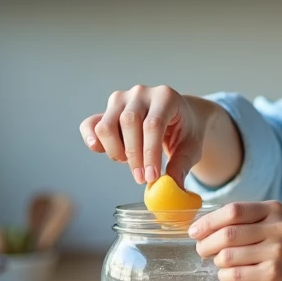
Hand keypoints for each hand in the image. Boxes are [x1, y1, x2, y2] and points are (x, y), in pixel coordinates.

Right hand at [79, 86, 214, 184]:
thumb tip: (173, 187)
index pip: (153, 124)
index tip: (151, 177)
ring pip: (106, 126)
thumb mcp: (191, 147)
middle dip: (134, 155)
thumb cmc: (185, 130)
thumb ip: (182, 165)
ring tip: (130, 161)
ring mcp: (121, 98)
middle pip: (128, 123)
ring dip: (115, 150)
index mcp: (166, 97)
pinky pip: (90, 125)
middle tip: (141, 178)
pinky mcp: (107, 109)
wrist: (179, 115)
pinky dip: (93, 141)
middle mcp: (141, 93)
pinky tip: (104, 152)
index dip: (150, 153)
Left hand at [190, 201, 281, 280]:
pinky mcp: (274, 274)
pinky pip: (236, 275)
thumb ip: (250, 219)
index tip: (195, 231)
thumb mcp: (280, 221)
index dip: (208, 222)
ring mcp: (276, 252)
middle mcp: (275, 228)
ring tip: (220, 262)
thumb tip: (209, 226)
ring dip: (216, 261)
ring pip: (228, 256)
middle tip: (201, 250)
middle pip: (226, 234)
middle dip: (205, 244)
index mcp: (273, 209)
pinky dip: (225, 275)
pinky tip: (228, 274)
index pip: (232, 211)